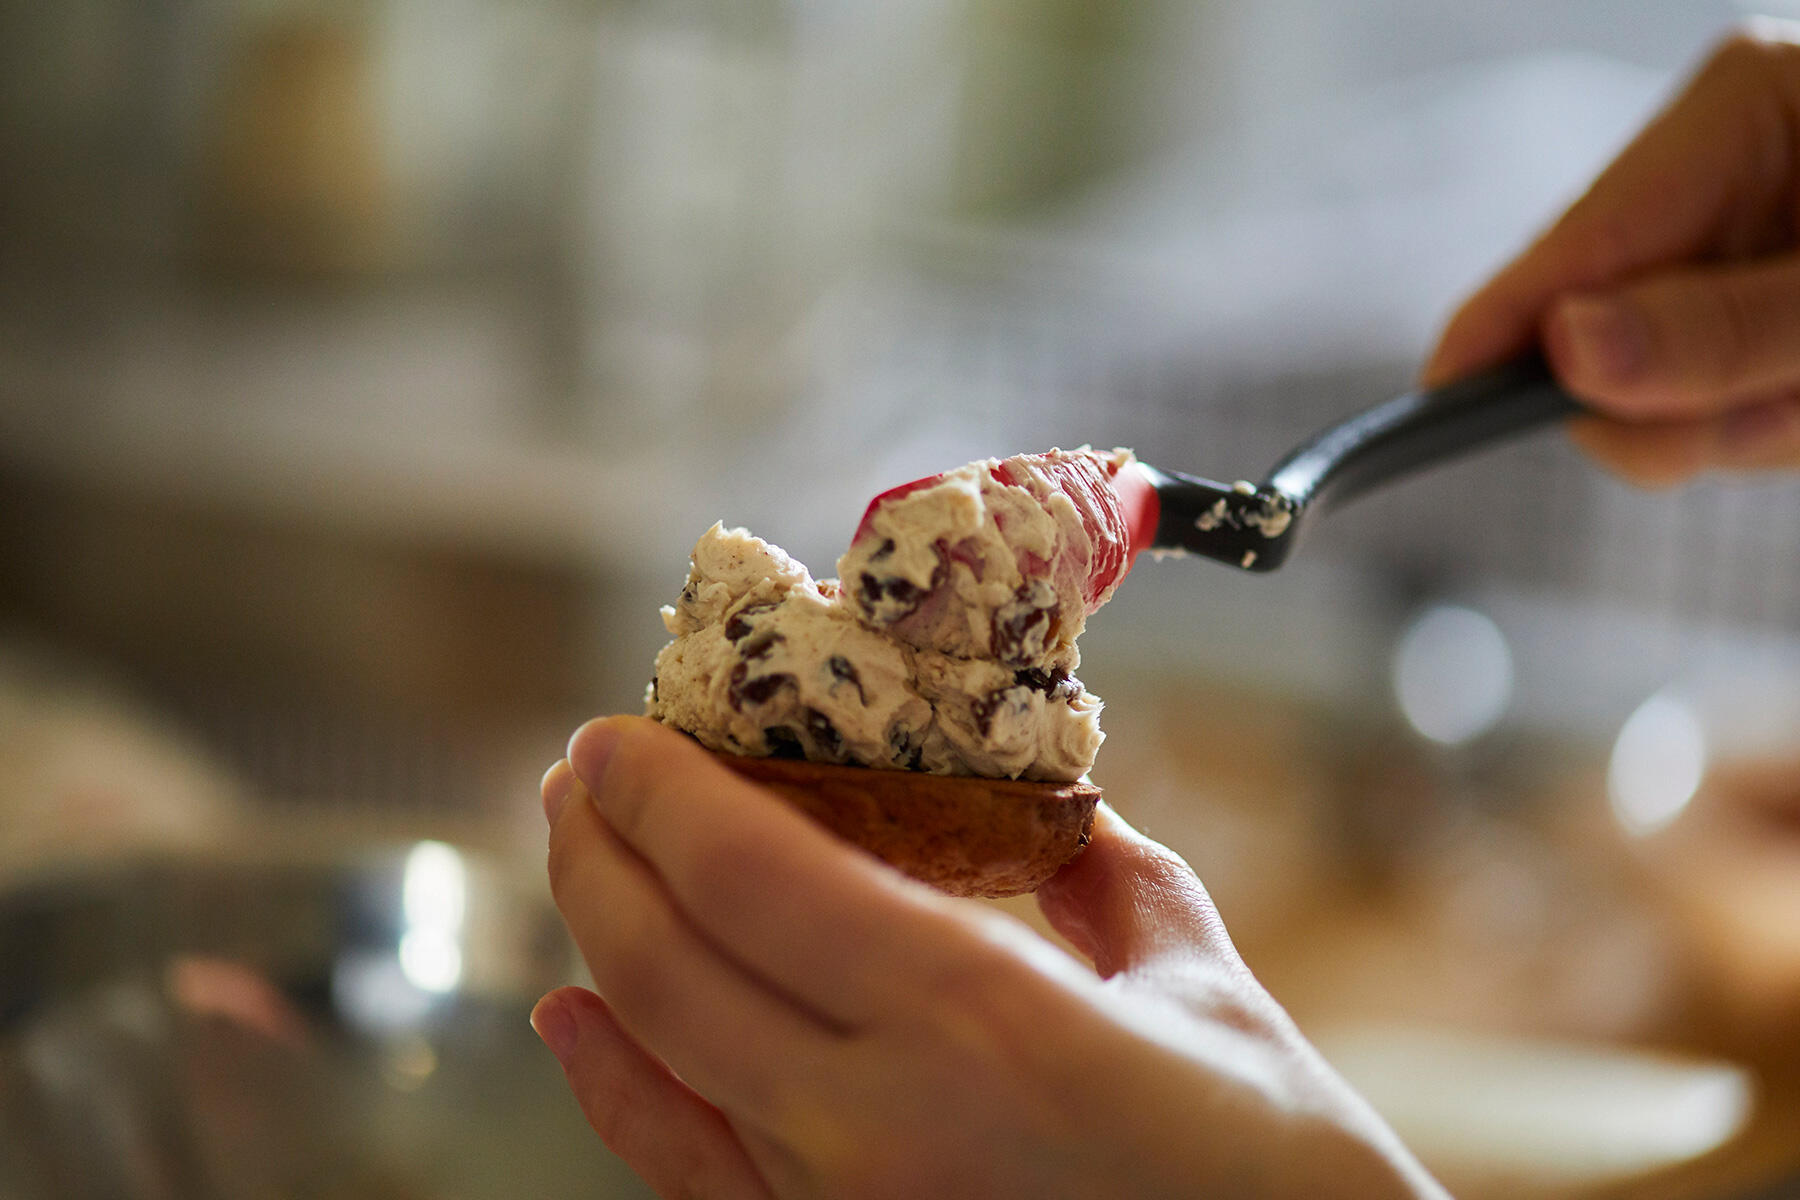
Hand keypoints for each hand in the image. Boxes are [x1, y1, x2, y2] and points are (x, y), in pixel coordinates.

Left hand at [533, 716, 1444, 1198]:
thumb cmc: (1281, 1165)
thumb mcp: (1199, 980)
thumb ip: (1103, 874)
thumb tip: (1044, 806)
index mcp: (977, 1020)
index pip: (749, 877)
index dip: (658, 793)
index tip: (615, 731)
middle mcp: (876, 1125)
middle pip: (668, 963)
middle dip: (597, 852)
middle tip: (580, 774)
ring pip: (658, 1060)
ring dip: (597, 944)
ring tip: (584, 861)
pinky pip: (686, 1170)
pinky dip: (617, 1087)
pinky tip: (577, 1023)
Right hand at [1424, 21, 1799, 484]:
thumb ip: (1722, 326)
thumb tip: (1566, 350)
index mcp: (1737, 111)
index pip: (1574, 242)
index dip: (1497, 334)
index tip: (1433, 402)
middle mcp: (1718, 168)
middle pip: (1603, 332)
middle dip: (1671, 408)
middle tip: (1775, 416)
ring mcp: (1733, 234)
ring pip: (1654, 382)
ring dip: (1737, 421)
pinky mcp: (1750, 293)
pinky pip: (1708, 393)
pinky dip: (1764, 418)